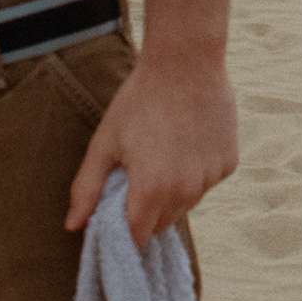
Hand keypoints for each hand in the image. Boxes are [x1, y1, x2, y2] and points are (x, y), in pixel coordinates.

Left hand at [64, 57, 238, 249]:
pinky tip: (187, 143)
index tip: (119, 213)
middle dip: (147, 211)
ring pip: (187, 204)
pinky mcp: (229, 163)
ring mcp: (211, 178)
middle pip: (162, 224)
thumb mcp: (105, 142)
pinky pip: (207, 183)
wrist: (187, 62)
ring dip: (173, 192)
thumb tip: (72, 226)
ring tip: (164, 154)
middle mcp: (186, 191)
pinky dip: (196, 173)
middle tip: (139, 176)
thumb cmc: (139, 100)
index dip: (125, 230)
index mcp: (151, 190)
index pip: (137, 237)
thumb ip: (86, 188)